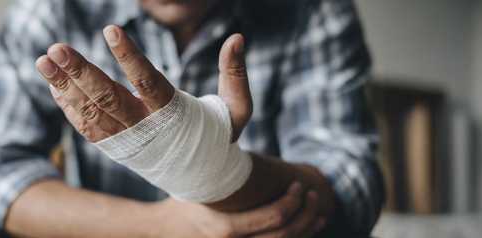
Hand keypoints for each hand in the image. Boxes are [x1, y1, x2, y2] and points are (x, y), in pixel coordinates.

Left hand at [35, 25, 252, 142]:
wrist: (201, 178)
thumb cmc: (219, 136)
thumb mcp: (237, 109)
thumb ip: (235, 74)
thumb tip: (237, 37)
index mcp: (174, 114)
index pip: (149, 81)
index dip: (129, 56)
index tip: (110, 31)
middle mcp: (146, 127)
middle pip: (108, 98)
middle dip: (80, 72)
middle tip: (57, 49)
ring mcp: (127, 139)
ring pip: (91, 112)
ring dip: (65, 86)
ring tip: (44, 61)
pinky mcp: (115, 146)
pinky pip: (86, 128)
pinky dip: (68, 107)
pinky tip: (53, 84)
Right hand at [153, 182, 324, 237]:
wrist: (165, 232)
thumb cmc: (183, 200)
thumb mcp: (199, 184)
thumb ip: (222, 170)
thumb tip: (244, 138)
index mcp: (226, 229)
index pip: (274, 219)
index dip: (293, 202)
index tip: (298, 185)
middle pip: (284, 237)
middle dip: (304, 215)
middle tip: (311, 195)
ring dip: (305, 231)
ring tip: (316, 215)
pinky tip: (302, 228)